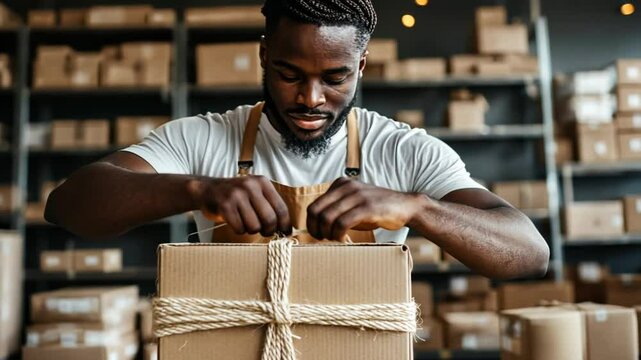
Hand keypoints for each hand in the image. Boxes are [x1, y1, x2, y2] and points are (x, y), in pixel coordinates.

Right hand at [192, 176, 291, 235]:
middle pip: (270, 219)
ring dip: (251, 230)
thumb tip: (286, 228)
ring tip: (245, 222)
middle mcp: (251, 186)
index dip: (285, 224)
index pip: (281, 207)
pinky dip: (239, 230)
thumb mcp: (255, 193)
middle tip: (264, 232)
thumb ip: (270, 206)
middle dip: (269, 230)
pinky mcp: (225, 205)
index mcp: (262, 182)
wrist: (207, 190)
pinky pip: (239, 228)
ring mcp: (237, 195)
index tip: (285, 233)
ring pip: (255, 226)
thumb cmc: (236, 196)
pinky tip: (235, 222)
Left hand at [306, 177, 424, 239]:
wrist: (405, 206)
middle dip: (316, 230)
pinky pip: (343, 223)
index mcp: (341, 184)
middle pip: (316, 211)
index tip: (318, 235)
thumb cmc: (377, 209)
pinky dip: (338, 234)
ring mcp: (357, 196)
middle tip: (324, 239)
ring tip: (335, 239)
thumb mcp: (353, 203)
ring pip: (328, 217)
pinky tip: (343, 239)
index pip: (314, 206)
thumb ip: (337, 208)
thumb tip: (317, 225)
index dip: (311, 224)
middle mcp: (346, 187)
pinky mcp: (367, 207)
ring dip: (327, 233)